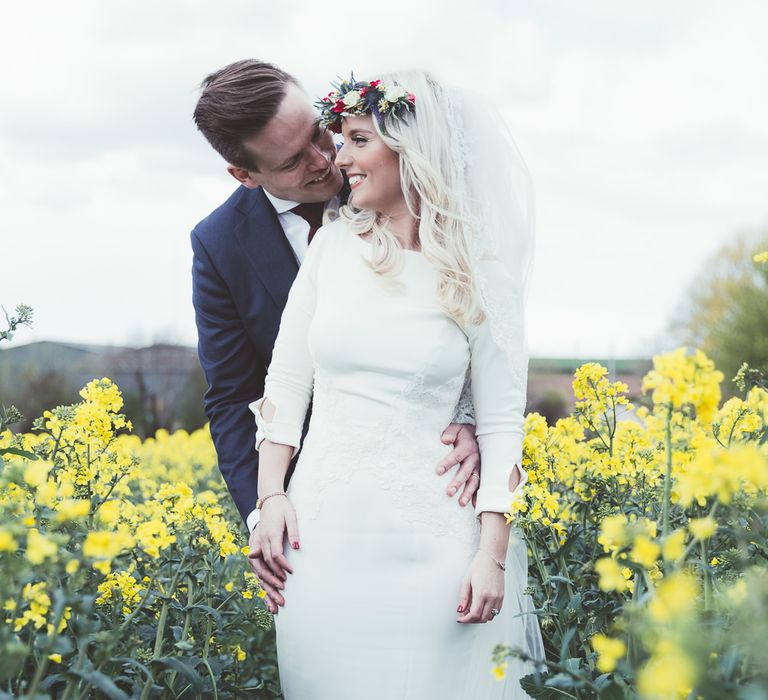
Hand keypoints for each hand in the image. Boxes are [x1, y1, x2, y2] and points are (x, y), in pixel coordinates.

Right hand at [246, 495, 299, 614]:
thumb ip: (293, 532)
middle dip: (272, 582)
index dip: (282, 565)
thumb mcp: (291, 516)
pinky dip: (261, 583)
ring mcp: (255, 545)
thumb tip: (296, 547)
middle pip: (263, 566)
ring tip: (275, 604)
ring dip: (265, 587)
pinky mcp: (255, 549)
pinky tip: (266, 597)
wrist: (269, 500)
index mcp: (269, 533)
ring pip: (257, 571)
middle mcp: (260, 541)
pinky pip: (256, 569)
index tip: (291, 573)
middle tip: (283, 596)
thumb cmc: (283, 509)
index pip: (274, 554)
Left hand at [437, 423, 479, 507]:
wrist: (478, 434)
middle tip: (449, 492)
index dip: (447, 463)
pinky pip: (480, 485)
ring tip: (460, 503)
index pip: (455, 456)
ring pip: (474, 481)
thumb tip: (444, 440)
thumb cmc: (462, 433)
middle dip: (457, 482)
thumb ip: (450, 433)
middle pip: (465, 472)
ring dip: (468, 492)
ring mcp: (478, 467)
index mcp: (466, 448)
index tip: (438, 471)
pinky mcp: (481, 473)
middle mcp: (474, 459)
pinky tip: (475, 506)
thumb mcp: (456, 429)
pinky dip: (478, 496)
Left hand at [456, 550, 503, 623]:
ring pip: (490, 617)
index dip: (466, 619)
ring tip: (473, 611)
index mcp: (481, 593)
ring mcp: (498, 597)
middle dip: (472, 620)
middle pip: (482, 618)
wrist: (492, 558)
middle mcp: (492, 597)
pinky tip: (482, 608)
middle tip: (465, 615)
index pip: (474, 615)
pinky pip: (497, 611)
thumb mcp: (466, 580)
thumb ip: (463, 597)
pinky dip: (489, 613)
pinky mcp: (502, 596)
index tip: (461, 619)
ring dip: (481, 618)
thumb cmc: (479, 566)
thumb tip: (460, 609)